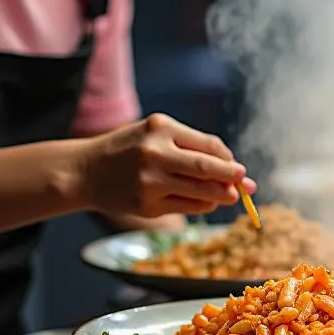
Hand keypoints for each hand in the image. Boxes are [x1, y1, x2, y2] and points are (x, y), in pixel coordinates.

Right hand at [78, 114, 254, 218]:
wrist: (86, 172)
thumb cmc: (127, 150)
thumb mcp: (154, 135)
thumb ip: (190, 147)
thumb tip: (234, 171)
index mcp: (160, 128)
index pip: (208, 144)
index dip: (228, 158)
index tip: (237, 167)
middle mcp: (155, 153)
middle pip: (208, 167)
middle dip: (233, 177)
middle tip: (247, 184)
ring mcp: (150, 181)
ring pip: (201, 191)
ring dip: (221, 195)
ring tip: (230, 196)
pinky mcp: (146, 205)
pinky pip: (187, 207)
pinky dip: (202, 205)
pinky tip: (204, 202)